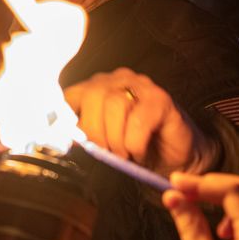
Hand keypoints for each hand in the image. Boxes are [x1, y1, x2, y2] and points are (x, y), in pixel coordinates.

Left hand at [65, 68, 215, 175]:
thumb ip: (84, 135)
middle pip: (93, 95)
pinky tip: (139, 152)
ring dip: (116, 139)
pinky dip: (134, 143)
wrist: (173, 159)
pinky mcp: (161, 99)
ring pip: (115, 104)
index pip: (70, 95)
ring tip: (124, 154)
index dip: (65, 119)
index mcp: (97, 88)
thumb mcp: (103, 143)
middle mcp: (117, 81)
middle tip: (105, 152)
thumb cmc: (135, 149)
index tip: (68, 142)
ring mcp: (141, 86)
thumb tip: (66, 140)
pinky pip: (139, 120)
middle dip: (94, 131)